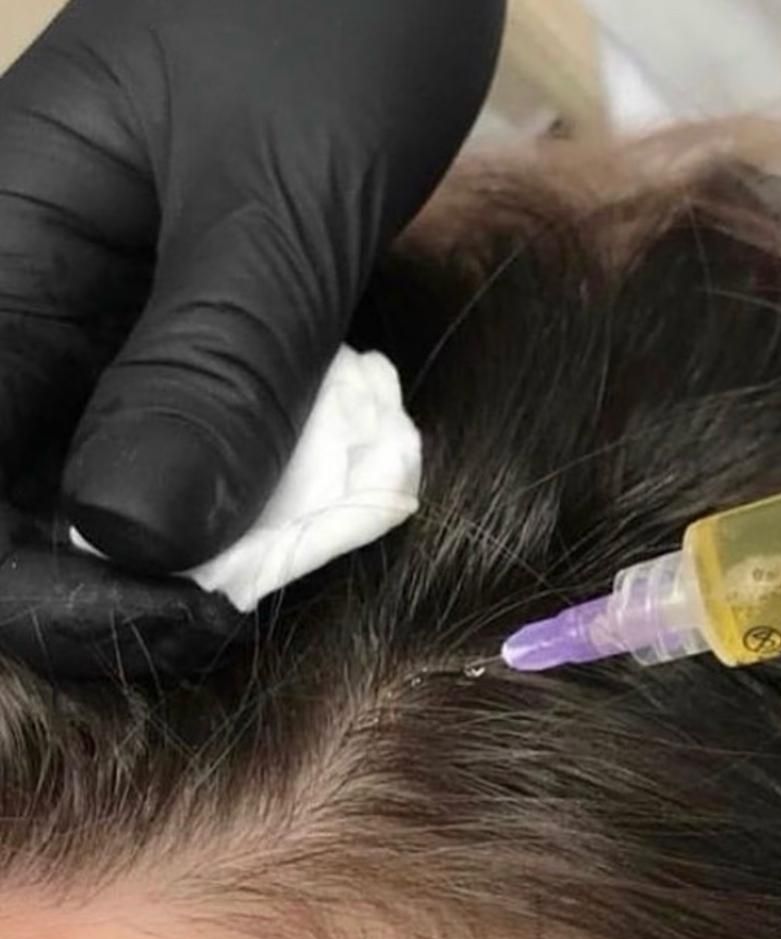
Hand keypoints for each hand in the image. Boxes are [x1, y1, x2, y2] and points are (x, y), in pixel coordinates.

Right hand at [0, 0, 502, 676]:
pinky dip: (241, 488)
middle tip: (246, 601)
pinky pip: (176, 439)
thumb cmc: (328, 25)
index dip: (46, 588)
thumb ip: (210, 364)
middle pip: (12, 496)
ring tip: (288, 543)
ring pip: (94, 481)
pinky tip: (301, 486)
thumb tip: (131, 537)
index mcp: (3, 253)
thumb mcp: (279, 198)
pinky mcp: (170, 325)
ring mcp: (95, 314)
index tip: (193, 618)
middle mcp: (24, 297)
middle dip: (115, 580)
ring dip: (185, 544)